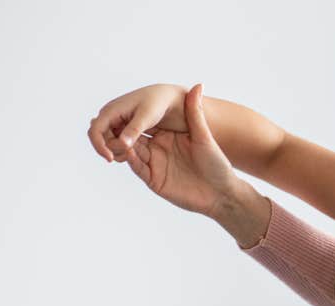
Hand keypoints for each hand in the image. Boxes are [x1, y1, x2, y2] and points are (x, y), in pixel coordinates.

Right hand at [89, 83, 187, 162]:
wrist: (169, 97)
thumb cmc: (158, 102)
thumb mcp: (147, 116)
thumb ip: (134, 130)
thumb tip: (122, 144)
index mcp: (111, 110)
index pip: (95, 131)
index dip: (99, 146)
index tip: (110, 159)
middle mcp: (110, 116)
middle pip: (101, 139)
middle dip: (112, 149)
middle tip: (130, 154)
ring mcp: (117, 122)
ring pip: (109, 141)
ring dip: (118, 150)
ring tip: (134, 153)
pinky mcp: (125, 127)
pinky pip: (118, 141)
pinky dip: (124, 148)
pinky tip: (136, 151)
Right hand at [122, 84, 243, 217]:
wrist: (223, 192)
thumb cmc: (217, 164)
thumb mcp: (204, 137)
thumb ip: (196, 112)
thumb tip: (198, 85)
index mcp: (165, 136)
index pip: (138, 125)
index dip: (126, 120)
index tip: (120, 112)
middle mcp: (156, 149)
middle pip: (127, 138)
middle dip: (116, 132)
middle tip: (111, 125)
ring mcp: (154, 164)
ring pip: (128, 151)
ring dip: (119, 144)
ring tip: (118, 138)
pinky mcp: (154, 179)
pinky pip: (137, 167)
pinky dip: (131, 158)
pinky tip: (128, 152)